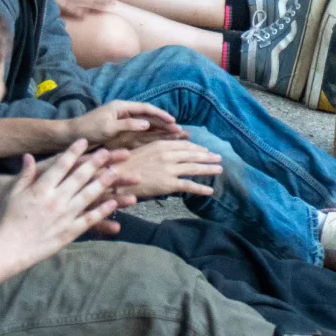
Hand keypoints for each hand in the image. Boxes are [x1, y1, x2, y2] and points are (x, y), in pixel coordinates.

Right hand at [0, 142, 123, 266]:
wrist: (9, 248)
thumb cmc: (8, 219)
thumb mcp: (13, 194)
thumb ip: (25, 175)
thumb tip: (28, 156)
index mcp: (41, 188)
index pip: (61, 165)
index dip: (74, 152)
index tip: (84, 141)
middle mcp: (55, 200)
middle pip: (79, 177)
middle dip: (95, 163)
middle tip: (106, 152)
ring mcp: (64, 216)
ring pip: (88, 195)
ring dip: (103, 183)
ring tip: (115, 173)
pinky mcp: (70, 231)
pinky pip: (89, 219)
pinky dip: (102, 211)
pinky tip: (113, 203)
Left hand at [72, 100, 181, 149]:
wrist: (72, 136)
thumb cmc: (88, 129)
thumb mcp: (107, 127)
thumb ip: (127, 125)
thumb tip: (146, 124)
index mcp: (122, 107)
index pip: (146, 109)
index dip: (160, 115)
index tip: (173, 121)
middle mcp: (124, 113)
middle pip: (149, 117)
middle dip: (165, 123)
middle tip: (181, 130)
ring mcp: (123, 123)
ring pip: (147, 126)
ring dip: (161, 130)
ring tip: (176, 136)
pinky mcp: (121, 132)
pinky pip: (140, 133)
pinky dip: (151, 136)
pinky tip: (161, 142)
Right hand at [107, 139, 224, 200]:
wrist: (116, 176)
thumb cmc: (125, 164)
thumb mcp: (142, 150)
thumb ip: (157, 150)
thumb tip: (167, 153)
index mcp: (161, 145)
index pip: (184, 145)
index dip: (196, 148)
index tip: (205, 150)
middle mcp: (168, 155)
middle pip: (193, 155)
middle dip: (207, 156)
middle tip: (218, 157)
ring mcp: (169, 169)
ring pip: (194, 168)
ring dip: (209, 168)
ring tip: (219, 169)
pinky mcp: (168, 184)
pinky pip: (188, 186)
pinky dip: (201, 188)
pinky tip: (210, 190)